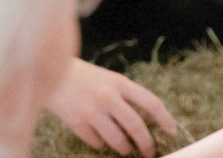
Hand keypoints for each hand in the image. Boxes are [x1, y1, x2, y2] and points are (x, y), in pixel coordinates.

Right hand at [47, 59, 177, 157]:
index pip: (151, 102)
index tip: (172, 130)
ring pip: (117, 139)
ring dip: (124, 148)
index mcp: (120, 83)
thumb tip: (146, 119)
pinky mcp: (76, 123)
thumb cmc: (85, 76)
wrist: (50, 73)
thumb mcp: (110, 79)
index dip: (165, 118)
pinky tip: (101, 142)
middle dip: (146, 143)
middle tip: (150, 151)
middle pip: (136, 126)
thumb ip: (126, 95)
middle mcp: (108, 97)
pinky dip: (101, 145)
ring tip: (126, 149)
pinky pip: (96, 142)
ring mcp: (92, 111)